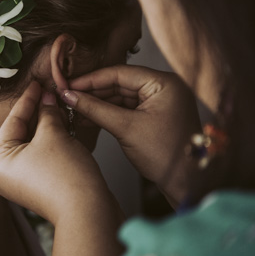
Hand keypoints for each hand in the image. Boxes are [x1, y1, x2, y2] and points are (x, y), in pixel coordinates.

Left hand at [0, 81, 117, 225]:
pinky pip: (43, 156)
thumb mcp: (53, 135)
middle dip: (38, 112)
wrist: (88, 212)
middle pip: (21, 132)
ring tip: (59, 105)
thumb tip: (46, 97)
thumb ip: (47, 113)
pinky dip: (53, 141)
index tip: (37, 83)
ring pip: (34, 144)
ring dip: (48, 125)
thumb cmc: (65, 176)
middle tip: (50, 92)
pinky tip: (64, 125)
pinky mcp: (41, 186)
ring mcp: (23, 182)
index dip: (28, 99)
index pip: (12, 121)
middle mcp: (5, 174)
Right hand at [62, 65, 200, 205]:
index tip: (68, 85)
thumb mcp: (126, 128)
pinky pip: (126, 107)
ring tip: (74, 111)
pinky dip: (107, 113)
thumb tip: (69, 96)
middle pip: (119, 83)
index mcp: (164, 83)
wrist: (187, 183)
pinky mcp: (154, 114)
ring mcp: (160, 101)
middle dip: (92, 92)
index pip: (119, 72)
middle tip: (67, 98)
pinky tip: (88, 118)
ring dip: (97, 104)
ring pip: (120, 96)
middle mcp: (164, 87)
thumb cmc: (166, 155)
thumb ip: (95, 109)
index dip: (90, 80)